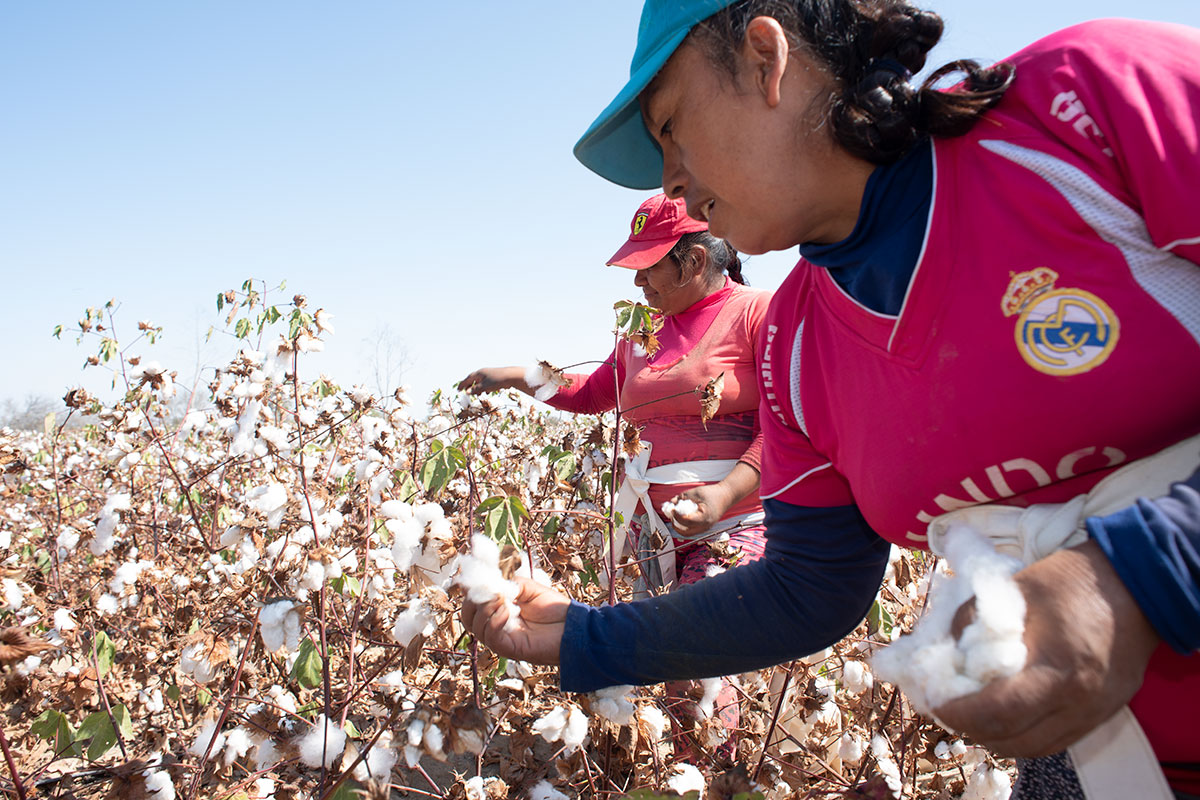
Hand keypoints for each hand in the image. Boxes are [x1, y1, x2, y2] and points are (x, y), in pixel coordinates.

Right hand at [457, 367, 523, 394]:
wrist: (511, 376)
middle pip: (473, 379)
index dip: (462, 385)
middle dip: (469, 386)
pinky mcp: (495, 377)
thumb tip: (467, 392)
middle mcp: (483, 373)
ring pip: (480, 381)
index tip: (458, 390)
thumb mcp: (484, 386)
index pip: (467, 379)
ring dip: (477, 388)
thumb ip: (475, 389)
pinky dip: (484, 388)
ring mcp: (489, 374)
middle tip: (465, 392)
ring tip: (477, 395)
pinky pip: (486, 383)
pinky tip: (487, 392)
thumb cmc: (497, 381)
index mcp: (479, 373)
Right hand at [461, 577, 569, 664]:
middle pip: (468, 615)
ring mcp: (500, 637)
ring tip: (501, 600)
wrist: (573, 626)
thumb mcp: (528, 588)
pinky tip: (506, 611)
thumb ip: (508, 583)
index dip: (470, 587)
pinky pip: (490, 637)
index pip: (473, 600)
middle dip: (472, 599)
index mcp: (498, 607)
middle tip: (487, 590)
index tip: (474, 574)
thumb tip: (489, 582)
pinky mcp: (508, 648)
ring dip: (483, 609)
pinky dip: (493, 622)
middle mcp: (495, 623)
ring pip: (474, 626)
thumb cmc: (554, 608)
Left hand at [666, 483, 733, 536]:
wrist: (727, 496)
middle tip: (672, 516)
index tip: (672, 509)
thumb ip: (683, 497)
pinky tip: (682, 516)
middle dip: (676, 525)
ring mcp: (706, 528)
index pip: (686, 521)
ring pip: (689, 533)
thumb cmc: (713, 493)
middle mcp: (706, 526)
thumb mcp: (696, 492)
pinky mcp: (705, 526)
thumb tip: (671, 502)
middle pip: (686, 533)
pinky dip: (685, 525)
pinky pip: (693, 530)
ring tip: (676, 516)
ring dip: (680, 526)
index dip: (676, 516)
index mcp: (704, 517)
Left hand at [933, 540, 1159, 756]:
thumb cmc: (1072, 581)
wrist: (1137, 584)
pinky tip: (1006, 715)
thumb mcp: (1012, 588)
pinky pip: (1056, 740)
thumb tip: (944, 649)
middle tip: (946, 708)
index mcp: (1057, 670)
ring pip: (1035, 747)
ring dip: (998, 737)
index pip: (997, 712)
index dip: (959, 714)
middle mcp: (1079, 702)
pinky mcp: (1102, 713)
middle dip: (972, 729)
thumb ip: (972, 618)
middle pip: (1014, 740)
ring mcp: (1095, 712)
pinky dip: (1025, 734)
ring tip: (972, 714)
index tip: (934, 702)